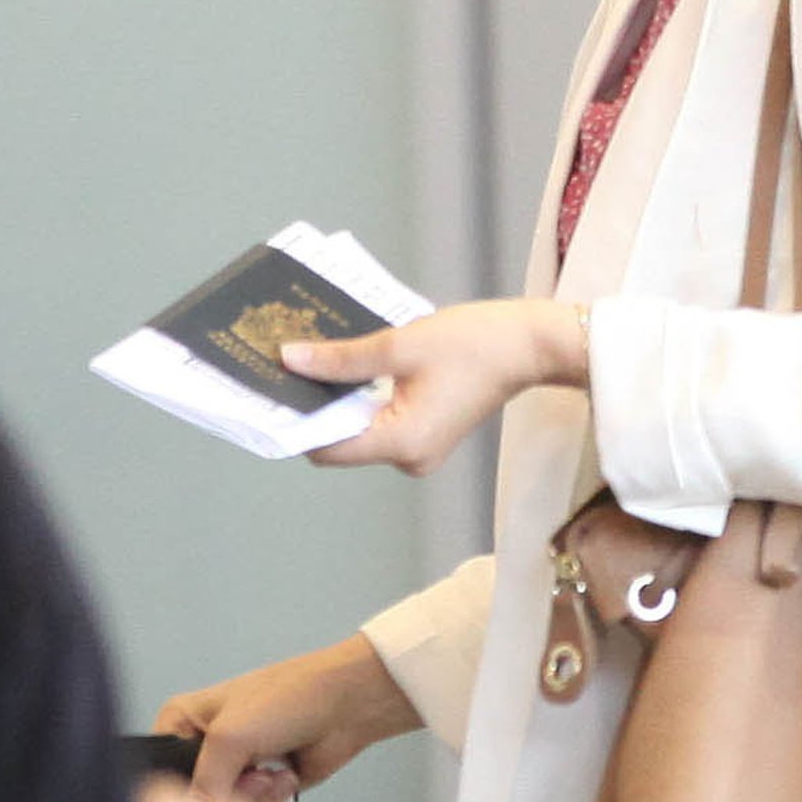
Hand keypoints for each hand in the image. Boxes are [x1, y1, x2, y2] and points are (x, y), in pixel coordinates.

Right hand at [155, 635, 421, 801]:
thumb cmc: (290, 698)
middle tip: (247, 774)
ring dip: (250, 799)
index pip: (156, 771)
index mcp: (183, 721)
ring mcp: (234, 768)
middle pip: (192, 799)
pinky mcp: (262, 787)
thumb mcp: (229, 737)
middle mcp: (204, 746)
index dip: (176, 789)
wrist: (349, 704)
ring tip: (269, 773)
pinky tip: (285, 777)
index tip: (203, 790)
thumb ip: (201, 784)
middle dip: (224, 795)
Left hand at [283, 299, 586, 476]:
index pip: (326, 447)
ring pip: (361, 430)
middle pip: (342, 440)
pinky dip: (366, 399)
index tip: (271, 390)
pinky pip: (384, 423)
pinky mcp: (430, 434)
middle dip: (317, 405)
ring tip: (321, 358)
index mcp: (402, 443)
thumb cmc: (474, 343)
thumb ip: (341, 358)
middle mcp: (409, 458)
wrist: (531, 344)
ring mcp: (421, 450)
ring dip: (342, 398)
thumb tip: (290, 360)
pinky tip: (356, 366)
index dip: (297, 420)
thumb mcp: (400, 344)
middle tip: (291, 364)